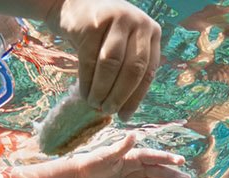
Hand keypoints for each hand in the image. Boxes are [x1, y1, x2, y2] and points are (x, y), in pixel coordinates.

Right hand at [49, 0, 161, 118]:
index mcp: (152, 32)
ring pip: (111, 65)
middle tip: (108, 111)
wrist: (76, 3)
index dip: (136, 97)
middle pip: (133, 68)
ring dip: (102, 90)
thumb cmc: (104, 32)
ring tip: (95, 104)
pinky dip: (87, 81)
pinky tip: (84, 93)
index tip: (125, 116)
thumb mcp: (125, 43)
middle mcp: (138, 23)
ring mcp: (116, 21)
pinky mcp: (92, 24)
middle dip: (120, 95)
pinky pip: (89, 60)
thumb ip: (130, 68)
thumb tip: (125, 112)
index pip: (149, 71)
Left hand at [77, 134, 189, 177]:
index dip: (167, 158)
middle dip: (173, 175)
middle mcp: (137, 168)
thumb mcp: (108, 154)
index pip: (154, 157)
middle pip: (158, 172)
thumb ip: (122, 147)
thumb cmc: (94, 162)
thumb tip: (134, 134)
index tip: (180, 160)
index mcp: (133, 156)